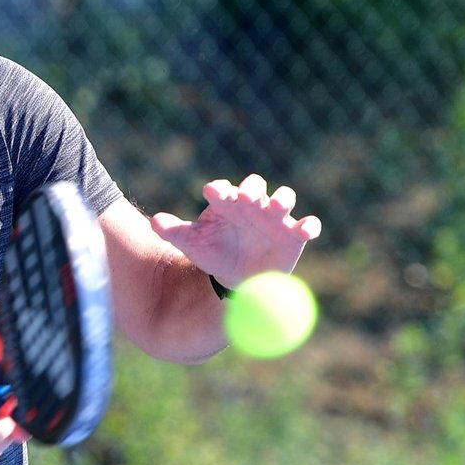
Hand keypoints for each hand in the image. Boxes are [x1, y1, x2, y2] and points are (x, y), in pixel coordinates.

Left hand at [149, 173, 320, 288]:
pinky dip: (310, 225)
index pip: (224, 189)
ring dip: (283, 199)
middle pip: (255, 187)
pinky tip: (307, 230)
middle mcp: (253, 205)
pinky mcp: (294, 234)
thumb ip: (175, 232)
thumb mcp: (193, 244)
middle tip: (246, 196)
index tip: (212, 192)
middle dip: (252, 188)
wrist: (236, 278)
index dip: (220, 189)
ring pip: (284, 199)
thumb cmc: (214, 253)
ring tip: (278, 205)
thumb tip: (154, 222)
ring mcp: (275, 218)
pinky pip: (307, 226)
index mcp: (227, 203)